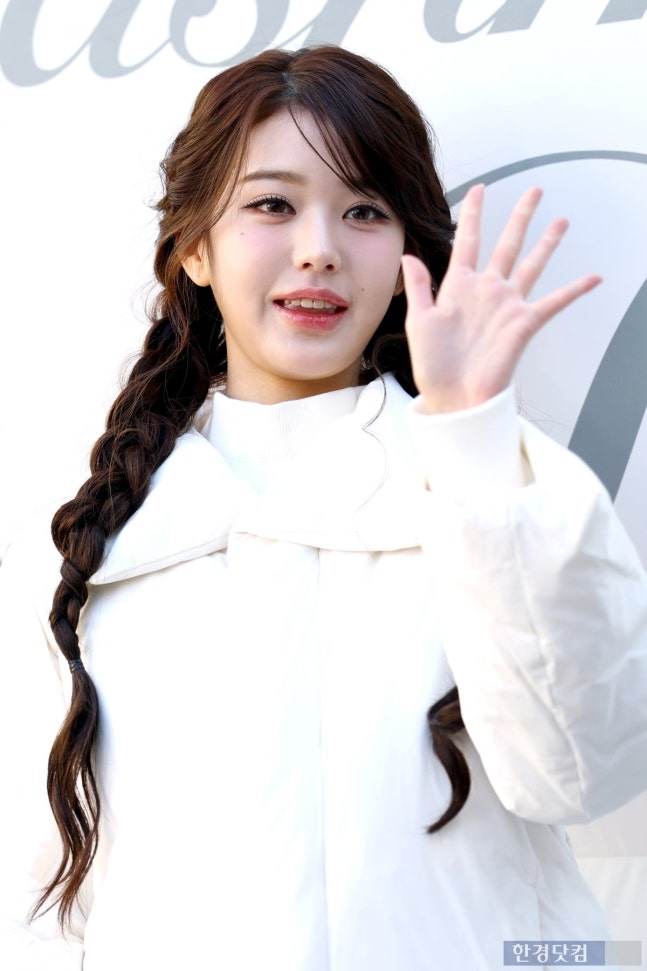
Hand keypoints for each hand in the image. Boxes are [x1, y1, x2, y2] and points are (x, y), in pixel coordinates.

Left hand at [401, 184, 601, 413]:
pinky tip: (593, 277)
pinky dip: (575, 290)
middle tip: (534, 191)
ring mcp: (507, 305)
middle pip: (507, 242)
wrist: (453, 397)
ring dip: (548, 242)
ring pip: (532, 264)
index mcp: (458, 286)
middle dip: (520, 215)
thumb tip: (409, 256)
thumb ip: (418, 287)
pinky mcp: (524, 323)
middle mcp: (487, 290)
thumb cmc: (433, 365)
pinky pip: (554, 302)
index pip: (467, 239)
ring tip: (561, 221)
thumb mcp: (418, 321)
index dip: (472, 213)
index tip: (478, 189)